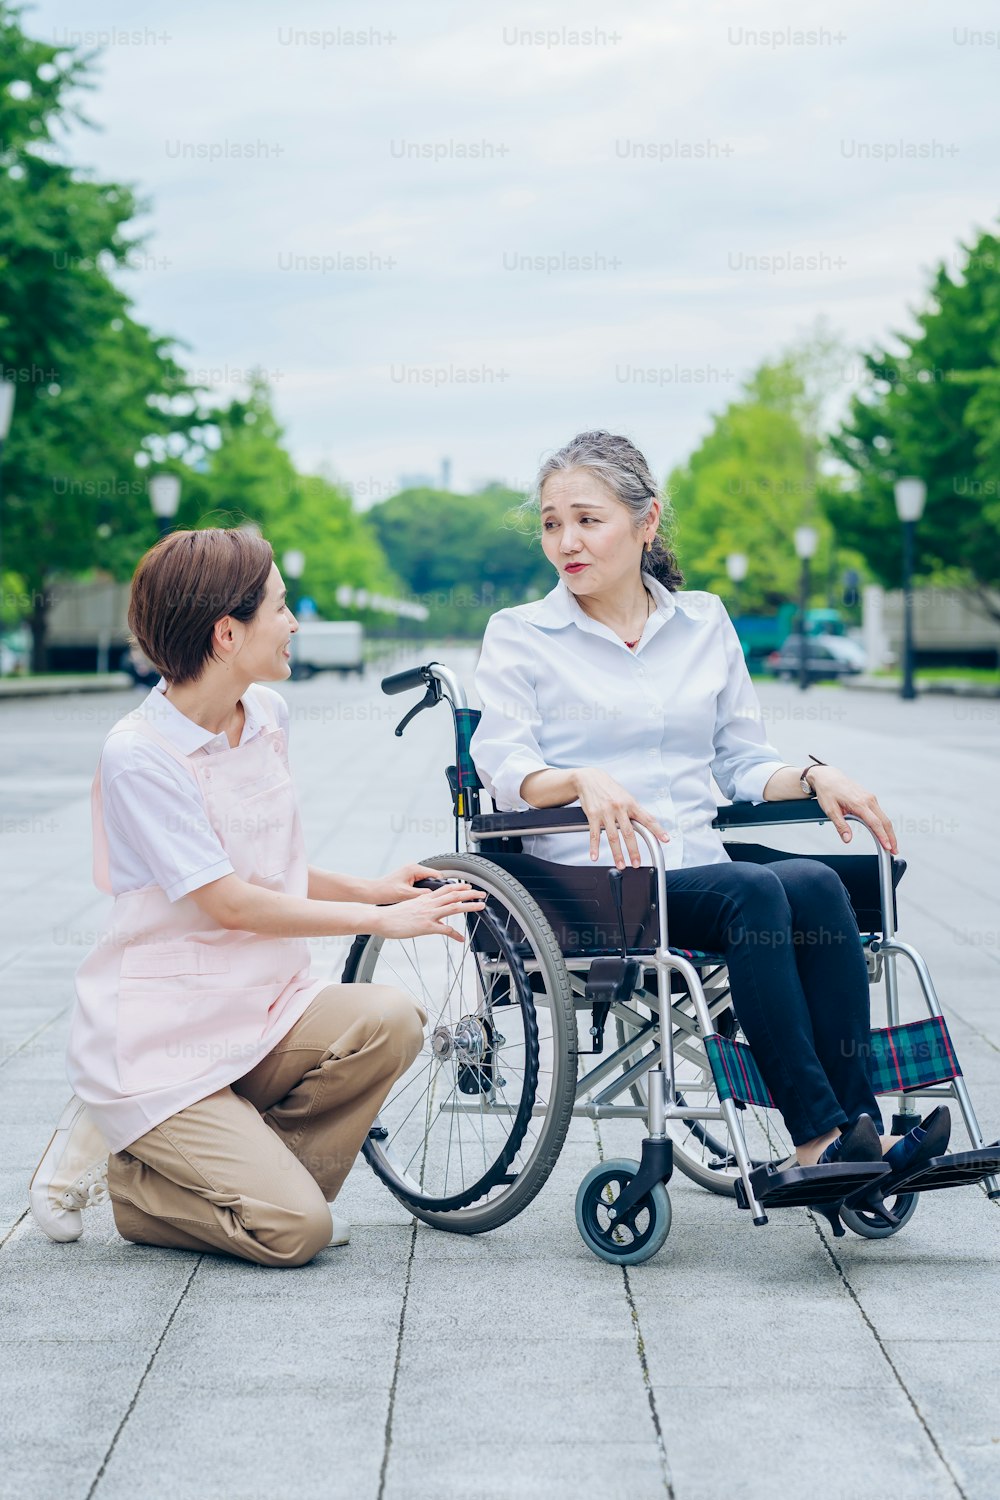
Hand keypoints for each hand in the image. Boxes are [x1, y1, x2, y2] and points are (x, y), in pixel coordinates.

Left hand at [370, 863, 441, 903]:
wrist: (372, 891)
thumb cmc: (385, 891)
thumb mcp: (406, 895)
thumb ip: (422, 895)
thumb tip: (434, 897)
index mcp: (414, 869)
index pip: (436, 875)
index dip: (443, 885)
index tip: (449, 893)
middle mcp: (413, 867)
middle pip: (432, 877)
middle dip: (436, 888)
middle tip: (442, 898)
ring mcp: (410, 871)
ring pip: (426, 880)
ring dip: (428, 889)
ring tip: (431, 899)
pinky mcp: (407, 876)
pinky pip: (420, 882)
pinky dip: (422, 889)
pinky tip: (422, 898)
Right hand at [371, 881, 486, 941]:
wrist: (380, 919)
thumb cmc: (391, 915)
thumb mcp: (408, 906)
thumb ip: (419, 906)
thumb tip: (424, 909)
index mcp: (424, 897)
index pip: (445, 889)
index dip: (459, 887)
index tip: (469, 886)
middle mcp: (428, 903)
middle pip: (454, 895)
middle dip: (470, 894)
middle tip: (482, 894)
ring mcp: (428, 914)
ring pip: (454, 907)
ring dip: (470, 906)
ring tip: (481, 907)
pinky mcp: (426, 926)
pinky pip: (445, 930)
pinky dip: (455, 934)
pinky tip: (462, 939)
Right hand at [573, 768, 669, 868]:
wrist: (589, 779)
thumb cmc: (610, 789)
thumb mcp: (626, 797)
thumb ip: (635, 811)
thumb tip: (647, 825)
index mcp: (631, 804)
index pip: (647, 818)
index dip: (657, 829)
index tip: (665, 839)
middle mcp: (619, 808)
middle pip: (628, 833)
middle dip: (634, 850)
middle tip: (637, 863)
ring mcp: (605, 812)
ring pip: (612, 836)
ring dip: (617, 853)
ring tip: (621, 864)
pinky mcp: (593, 815)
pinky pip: (593, 834)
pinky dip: (594, 847)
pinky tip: (595, 856)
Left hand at [808, 767, 897, 852]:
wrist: (828, 777)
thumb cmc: (828, 792)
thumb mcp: (830, 810)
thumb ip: (840, 826)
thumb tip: (847, 839)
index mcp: (859, 803)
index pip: (875, 823)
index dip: (883, 836)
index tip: (888, 847)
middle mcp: (868, 800)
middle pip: (885, 821)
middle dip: (891, 837)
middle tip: (894, 851)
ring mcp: (870, 798)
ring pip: (884, 817)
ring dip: (888, 832)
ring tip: (890, 845)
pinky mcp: (870, 798)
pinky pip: (879, 813)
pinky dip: (884, 824)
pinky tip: (883, 833)